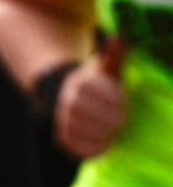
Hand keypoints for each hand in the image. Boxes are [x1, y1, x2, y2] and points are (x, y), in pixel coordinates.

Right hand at [55, 42, 127, 158]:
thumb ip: (113, 55)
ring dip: (108, 134)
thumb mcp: (103, 68)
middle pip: (106, 119)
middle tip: (120, 120)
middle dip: (116, 120)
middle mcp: (70, 102)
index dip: (121, 103)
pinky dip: (97, 148)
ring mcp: (65, 121)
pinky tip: (103, 141)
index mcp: (82, 84)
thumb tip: (120, 38)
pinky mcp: (64, 139)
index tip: (123, 103)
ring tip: (112, 130)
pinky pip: (85, 149)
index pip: (113, 99)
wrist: (62, 95)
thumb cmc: (94, 83)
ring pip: (96, 134)